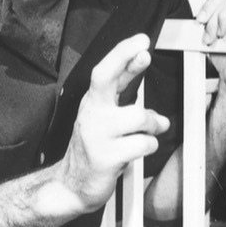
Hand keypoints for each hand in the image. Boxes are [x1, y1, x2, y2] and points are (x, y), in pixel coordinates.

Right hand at [57, 34, 170, 212]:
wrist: (72, 185)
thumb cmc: (94, 149)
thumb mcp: (107, 117)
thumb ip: (125, 92)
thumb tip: (142, 62)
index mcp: (93, 103)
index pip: (105, 71)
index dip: (123, 53)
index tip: (141, 41)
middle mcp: (92, 114)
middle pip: (105, 78)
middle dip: (127, 61)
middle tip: (144, 52)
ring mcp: (97, 135)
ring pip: (140, 116)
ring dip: (153, 125)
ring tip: (148, 132)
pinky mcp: (106, 156)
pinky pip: (143, 143)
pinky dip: (149, 145)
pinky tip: (139, 150)